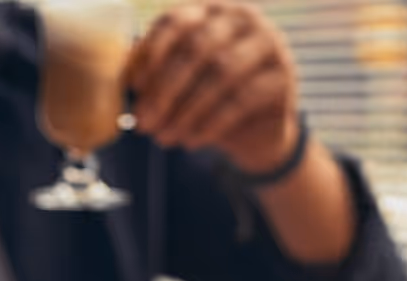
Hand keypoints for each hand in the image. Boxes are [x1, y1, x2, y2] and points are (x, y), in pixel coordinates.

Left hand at [127, 1, 300, 172]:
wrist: (257, 134)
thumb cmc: (210, 103)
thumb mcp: (181, 85)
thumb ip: (157, 74)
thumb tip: (123, 81)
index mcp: (212, 11)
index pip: (176, 20)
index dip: (152, 53)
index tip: (133, 89)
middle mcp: (243, 18)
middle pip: (197, 47)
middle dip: (166, 90)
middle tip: (145, 124)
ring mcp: (268, 44)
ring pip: (220, 74)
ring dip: (186, 111)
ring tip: (164, 138)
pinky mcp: (283, 77)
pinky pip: (242, 100)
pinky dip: (211, 124)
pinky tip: (191, 142)